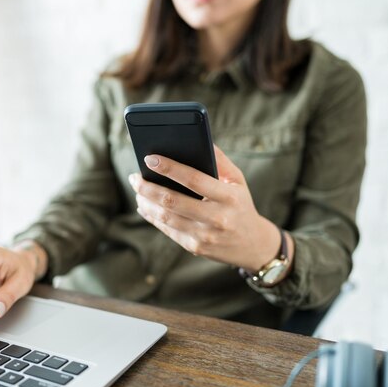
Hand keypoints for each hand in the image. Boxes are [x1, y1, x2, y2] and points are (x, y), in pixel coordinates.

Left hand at [129, 146, 291, 271]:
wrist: (253, 245)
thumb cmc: (240, 205)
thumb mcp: (238, 181)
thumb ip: (219, 160)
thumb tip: (199, 138)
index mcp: (228, 197)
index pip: (194, 179)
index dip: (169, 168)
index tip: (150, 158)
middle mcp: (217, 218)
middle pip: (173, 201)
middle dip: (148, 187)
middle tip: (135, 176)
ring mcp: (204, 235)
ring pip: (165, 216)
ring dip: (146, 201)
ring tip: (137, 188)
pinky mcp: (195, 247)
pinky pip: (167, 230)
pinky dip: (151, 216)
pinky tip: (144, 205)